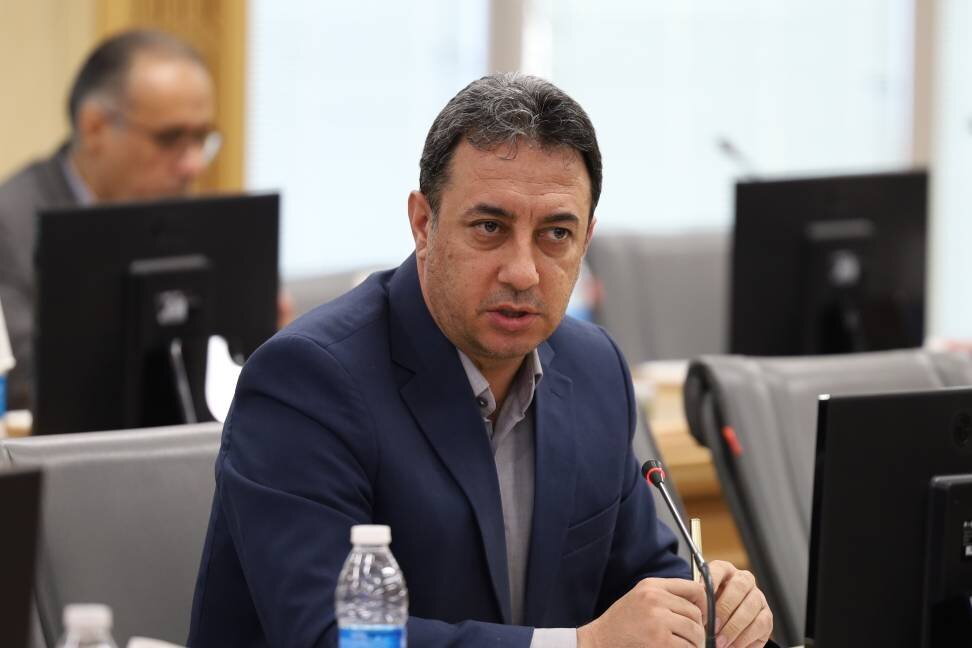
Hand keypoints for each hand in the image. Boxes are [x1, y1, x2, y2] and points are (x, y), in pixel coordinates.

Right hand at [577, 577, 706, 647]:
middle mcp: (655, 599)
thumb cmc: (620, 624)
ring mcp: (657, 620)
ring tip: (683, 646)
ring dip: (694, 644)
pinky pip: (687, 647)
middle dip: (698, 630)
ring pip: (695, 631)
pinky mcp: (659, 641)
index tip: (704, 616)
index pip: (694, 589)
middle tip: (691, 639)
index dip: (705, 604)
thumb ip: (665, 597)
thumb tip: (700, 607)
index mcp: (651, 585)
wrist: (598, 641)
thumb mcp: (640, 599)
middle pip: (695, 613)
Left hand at [708, 560, 772, 647]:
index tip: (700, 599)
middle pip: (738, 586)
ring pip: (750, 607)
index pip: (719, 569)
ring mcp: (758, 597)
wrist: (726, 626)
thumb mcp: (702, 602)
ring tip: (720, 641)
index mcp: (725, 571)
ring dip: (733, 627)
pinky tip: (732, 645)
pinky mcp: (767, 616)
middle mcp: (744, 580)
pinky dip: (744, 638)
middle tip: (712, 626)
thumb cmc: (710, 610)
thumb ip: (700, 601)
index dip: (710, 583)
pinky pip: (759, 625)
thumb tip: (696, 608)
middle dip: (724, 608)